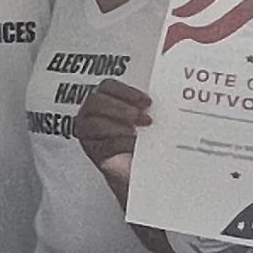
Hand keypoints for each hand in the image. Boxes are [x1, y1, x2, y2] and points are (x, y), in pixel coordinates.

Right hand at [74, 78, 151, 197]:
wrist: (144, 166)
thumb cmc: (146, 138)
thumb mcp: (148, 115)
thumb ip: (147, 105)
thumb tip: (162, 97)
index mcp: (106, 98)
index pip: (108, 86)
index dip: (126, 92)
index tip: (146, 101)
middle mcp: (93, 113)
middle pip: (96, 102)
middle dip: (121, 109)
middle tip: (143, 118)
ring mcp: (90, 133)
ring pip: (94, 123)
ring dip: (119, 126)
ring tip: (137, 133)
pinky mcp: (94, 152)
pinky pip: (102, 145)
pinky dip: (119, 143)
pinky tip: (133, 146)